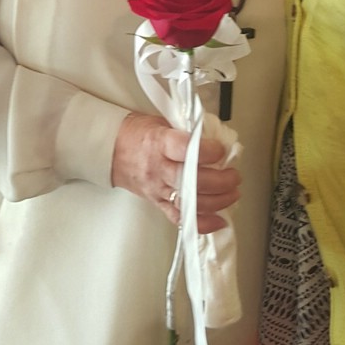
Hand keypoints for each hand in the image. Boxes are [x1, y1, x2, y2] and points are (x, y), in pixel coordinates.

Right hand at [111, 113, 240, 232]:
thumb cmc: (137, 133)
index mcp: (160, 143)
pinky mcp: (156, 202)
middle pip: (193, 181)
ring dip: (218, 201)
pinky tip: (219, 221)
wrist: (109, 149)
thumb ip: (188, 131)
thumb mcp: (162, 122)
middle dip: (221, 181)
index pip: (186, 149)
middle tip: (234, 176)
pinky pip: (179, 218)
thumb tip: (217, 138)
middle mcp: (158, 168)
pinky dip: (201, 223)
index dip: (208, 152)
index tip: (221, 150)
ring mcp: (157, 189)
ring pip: (190, 202)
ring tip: (233, 194)